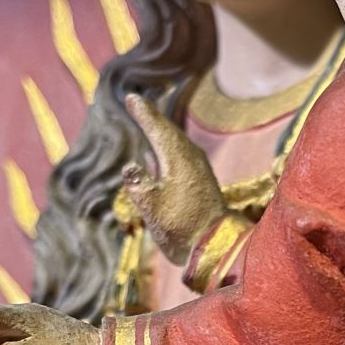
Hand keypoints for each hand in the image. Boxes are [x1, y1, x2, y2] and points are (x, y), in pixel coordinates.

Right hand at [122, 93, 223, 264]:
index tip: (131, 97)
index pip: (157, 129)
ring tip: (146, 121)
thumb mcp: (152, 209)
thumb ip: (138, 186)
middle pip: (168, 131)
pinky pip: (179, 156)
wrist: (214, 247)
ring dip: (160, 132)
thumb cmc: (181, 228)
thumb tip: (130, 167)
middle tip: (135, 102)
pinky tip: (155, 154)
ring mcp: (197, 170)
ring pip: (175, 143)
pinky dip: (166, 149)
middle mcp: (190, 159)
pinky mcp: (200, 183)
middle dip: (151, 117)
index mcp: (178, 159)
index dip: (143, 113)